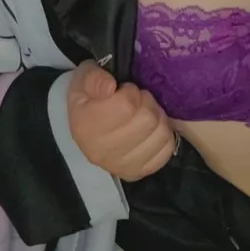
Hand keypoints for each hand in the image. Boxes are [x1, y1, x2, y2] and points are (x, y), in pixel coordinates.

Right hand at [67, 61, 175, 180]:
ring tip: (145, 113)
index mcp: (87, 127)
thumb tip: (109, 86)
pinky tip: (152, 129)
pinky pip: (165, 150)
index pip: (126, 105)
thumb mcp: (84, 78)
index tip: (124, 90)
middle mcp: (103, 152)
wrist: (84, 126)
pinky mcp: (137, 172)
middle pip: (147, 119)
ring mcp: (121, 165)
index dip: (131, 92)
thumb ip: (94, 78)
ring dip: (158, 117)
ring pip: (160, 133)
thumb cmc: (88, 98)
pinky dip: (164, 135)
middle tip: (137, 100)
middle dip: (146, 102)